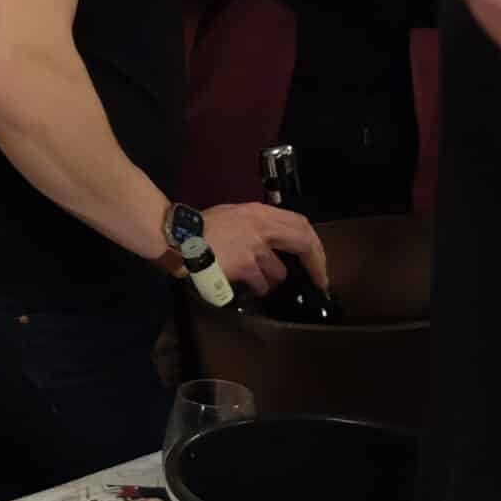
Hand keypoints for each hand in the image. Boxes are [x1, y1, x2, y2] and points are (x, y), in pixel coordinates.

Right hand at [198, 202, 326, 296]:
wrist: (180, 238)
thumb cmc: (202, 226)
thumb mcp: (234, 214)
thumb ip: (255, 224)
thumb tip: (272, 242)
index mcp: (260, 212)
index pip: (300, 223)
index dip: (314, 243)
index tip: (319, 258)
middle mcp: (262, 227)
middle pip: (303, 242)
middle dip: (316, 264)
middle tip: (320, 280)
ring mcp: (255, 247)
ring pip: (279, 272)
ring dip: (271, 280)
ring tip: (257, 281)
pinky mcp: (246, 266)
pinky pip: (261, 284)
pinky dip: (255, 288)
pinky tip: (243, 287)